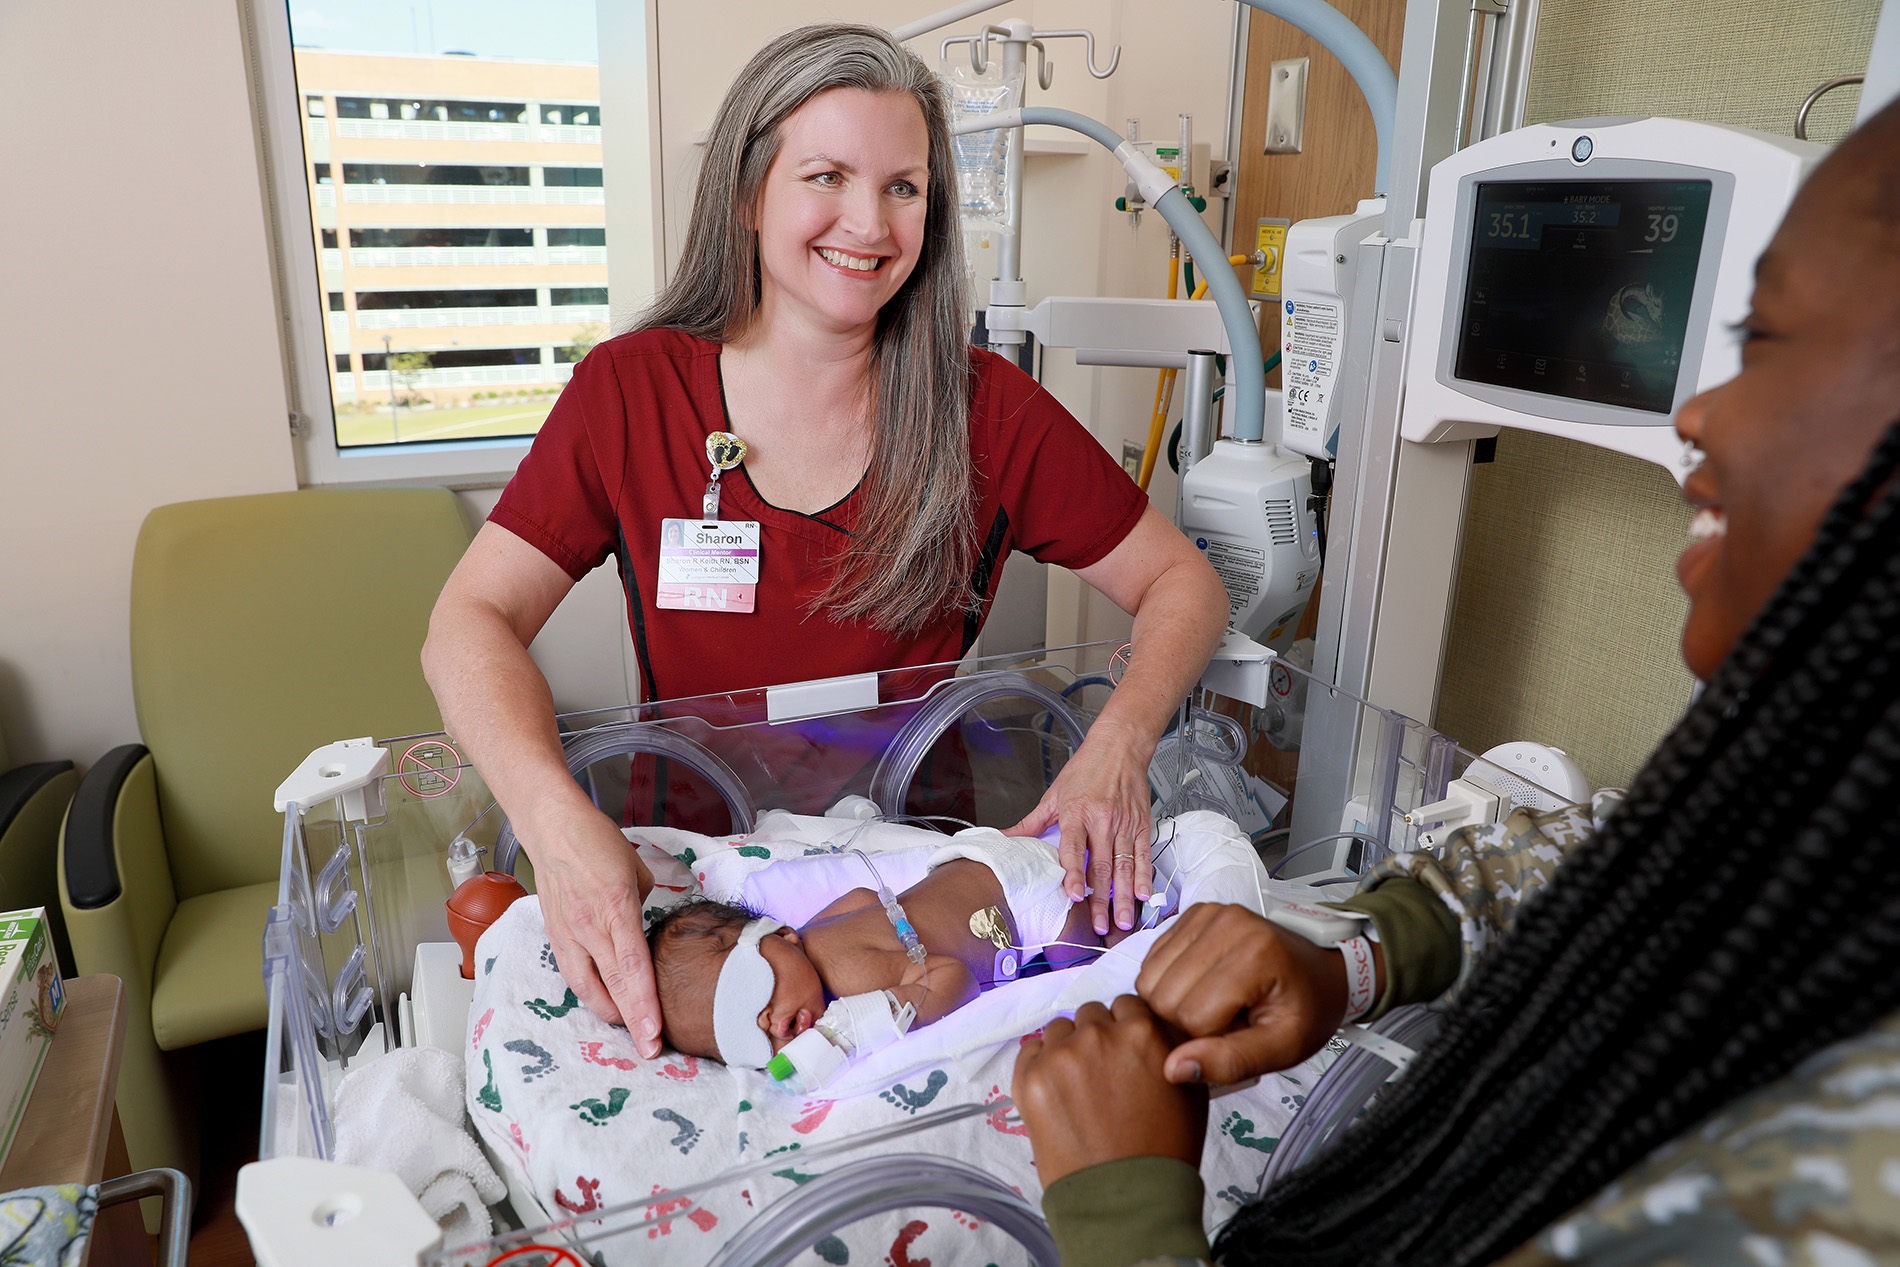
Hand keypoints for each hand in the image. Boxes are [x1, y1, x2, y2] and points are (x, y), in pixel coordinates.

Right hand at [526, 807, 660, 1055]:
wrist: (553, 827)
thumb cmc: (598, 842)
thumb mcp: (636, 871)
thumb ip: (643, 906)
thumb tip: (646, 929)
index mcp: (616, 908)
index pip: (633, 967)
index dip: (644, 1004)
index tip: (655, 1034)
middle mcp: (590, 926)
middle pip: (614, 984)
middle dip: (633, 1022)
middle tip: (650, 1049)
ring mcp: (568, 932)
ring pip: (587, 986)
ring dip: (609, 1012)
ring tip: (629, 1030)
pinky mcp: (554, 934)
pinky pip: (573, 972)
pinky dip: (590, 992)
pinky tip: (604, 1003)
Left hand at [1007, 720, 1154, 933]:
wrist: (1120, 746)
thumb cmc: (1086, 769)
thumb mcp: (1053, 794)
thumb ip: (1030, 823)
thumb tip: (1003, 838)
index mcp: (1077, 812)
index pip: (1074, 848)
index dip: (1073, 873)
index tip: (1073, 895)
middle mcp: (1102, 820)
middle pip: (1101, 866)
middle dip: (1101, 899)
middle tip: (1100, 925)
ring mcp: (1124, 824)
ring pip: (1124, 866)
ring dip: (1123, 896)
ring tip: (1121, 920)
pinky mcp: (1141, 824)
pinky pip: (1143, 855)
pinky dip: (1144, 877)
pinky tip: (1142, 895)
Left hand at [1013, 996, 1207, 1185]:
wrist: (1125, 1200)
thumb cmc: (1164, 1151)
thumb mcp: (1190, 1090)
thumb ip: (1172, 1048)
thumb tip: (1156, 1029)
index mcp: (1142, 1031)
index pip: (1128, 1004)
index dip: (1128, 1028)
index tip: (1125, 1049)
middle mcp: (1098, 1035)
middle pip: (1092, 1014)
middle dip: (1098, 1037)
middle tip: (1103, 1073)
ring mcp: (1060, 1056)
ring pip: (1059, 1029)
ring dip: (1068, 1049)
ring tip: (1079, 1087)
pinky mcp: (1030, 1079)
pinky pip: (1029, 1050)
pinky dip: (1040, 1064)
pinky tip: (1056, 1090)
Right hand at [1137, 903, 1364, 1083]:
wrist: (1319, 971)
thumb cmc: (1306, 1009)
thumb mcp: (1283, 1048)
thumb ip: (1231, 1062)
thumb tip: (1172, 1069)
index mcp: (1254, 954)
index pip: (1194, 1017)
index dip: (1213, 1039)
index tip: (1243, 1031)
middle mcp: (1226, 922)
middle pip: (1164, 997)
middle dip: (1190, 1021)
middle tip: (1230, 1018)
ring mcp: (1206, 913)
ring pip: (1150, 979)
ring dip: (1177, 1002)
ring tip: (1218, 1001)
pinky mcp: (1192, 913)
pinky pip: (1153, 961)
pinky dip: (1170, 982)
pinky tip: (1205, 985)